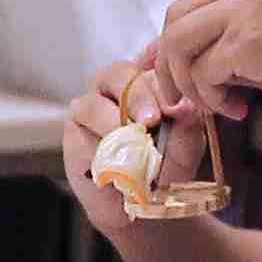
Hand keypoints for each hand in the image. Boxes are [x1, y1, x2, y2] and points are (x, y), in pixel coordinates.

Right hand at [58, 54, 215, 242]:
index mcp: (147, 77)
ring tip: (134, 141)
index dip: (162, 73)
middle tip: (153, 119)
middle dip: (137, 95)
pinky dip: (100, 148)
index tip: (177, 101)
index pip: (150, 58)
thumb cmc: (167, 166)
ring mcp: (91, 106)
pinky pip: (82, 135)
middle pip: (119, 73)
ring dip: (115, 123)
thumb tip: (185, 105)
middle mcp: (116, 85)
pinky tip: (118, 163)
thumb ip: (188, 123)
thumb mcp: (187, 144)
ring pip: (94, 104)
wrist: (144, 204)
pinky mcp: (73, 133)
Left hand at [148, 0, 261, 125]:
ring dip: (189, 82)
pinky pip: (203, 71)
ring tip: (218, 105)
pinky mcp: (249, 38)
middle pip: (176, 17)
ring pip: (179, 42)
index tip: (168, 72)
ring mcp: (249, 4)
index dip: (173, 41)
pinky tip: (242, 108)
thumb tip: (186, 61)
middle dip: (170, 63)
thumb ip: (238, 34)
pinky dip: (213, 97)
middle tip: (183, 98)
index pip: (195, 2)